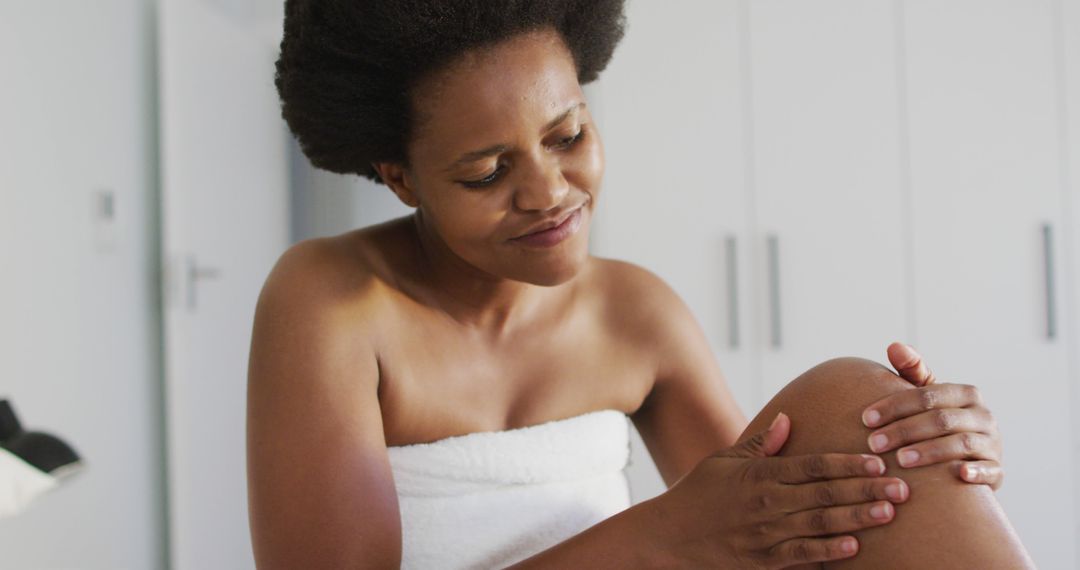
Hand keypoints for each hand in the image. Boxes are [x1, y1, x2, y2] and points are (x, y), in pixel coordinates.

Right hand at [649, 413, 908, 567]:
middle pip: (825, 494)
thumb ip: (759, 443)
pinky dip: (828, 552)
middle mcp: (766, 503)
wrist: (668, 536)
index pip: (813, 465)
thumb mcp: (724, 460)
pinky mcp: (763, 561)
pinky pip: (802, 556)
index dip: (847, 462)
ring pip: (820, 524)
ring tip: (889, 512)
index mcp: (760, 475)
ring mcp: (765, 534)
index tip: (877, 459)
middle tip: (903, 486)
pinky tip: (855, 547)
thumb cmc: (698, 493)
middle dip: (866, 489)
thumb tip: (787, 419)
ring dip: (857, 518)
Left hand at [864, 342, 1003, 489]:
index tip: (866, 418)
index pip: (927, 395)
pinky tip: (957, 475)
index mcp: (966, 394)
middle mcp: (983, 416)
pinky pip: (990, 470)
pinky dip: (976, 472)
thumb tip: (894, 345)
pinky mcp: (998, 470)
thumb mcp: (927, 396)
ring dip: (930, 452)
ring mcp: (993, 443)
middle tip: (874, 443)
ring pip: (961, 444)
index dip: (895, 405)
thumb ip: (912, 371)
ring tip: (900, 460)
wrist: (970, 457)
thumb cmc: (939, 422)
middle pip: (941, 419)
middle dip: (904, 430)